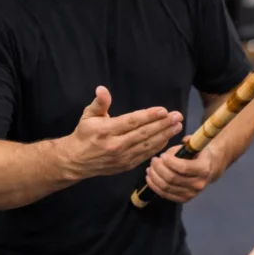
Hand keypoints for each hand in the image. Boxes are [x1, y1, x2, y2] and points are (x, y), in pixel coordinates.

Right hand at [60, 86, 183, 178]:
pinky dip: (158, 146)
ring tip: (178, 126)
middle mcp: (116, 145)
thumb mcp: (88, 116)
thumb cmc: (84, 134)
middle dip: (163, 124)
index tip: (164, 110)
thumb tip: (102, 89)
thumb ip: (99, 103)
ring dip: (165, 135)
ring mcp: (123, 157)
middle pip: (144, 133)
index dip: (149, 116)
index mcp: (106, 130)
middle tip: (178, 116)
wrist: (75, 161)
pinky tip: (168, 138)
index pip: (132, 122)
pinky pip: (146, 155)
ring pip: (147, 145)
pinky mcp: (127, 166)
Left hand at [145, 143, 221, 202]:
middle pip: (172, 178)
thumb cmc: (200, 154)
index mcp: (204, 169)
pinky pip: (165, 194)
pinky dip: (155, 186)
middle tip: (154, 160)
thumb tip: (169, 153)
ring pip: (166, 187)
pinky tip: (150, 177)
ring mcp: (192, 194)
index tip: (162, 155)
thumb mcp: (195, 145)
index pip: (183, 168)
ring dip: (155, 177)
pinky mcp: (184, 199)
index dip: (170, 162)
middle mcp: (199, 184)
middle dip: (159, 168)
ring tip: (150, 167)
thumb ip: (182, 146)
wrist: (210, 169)